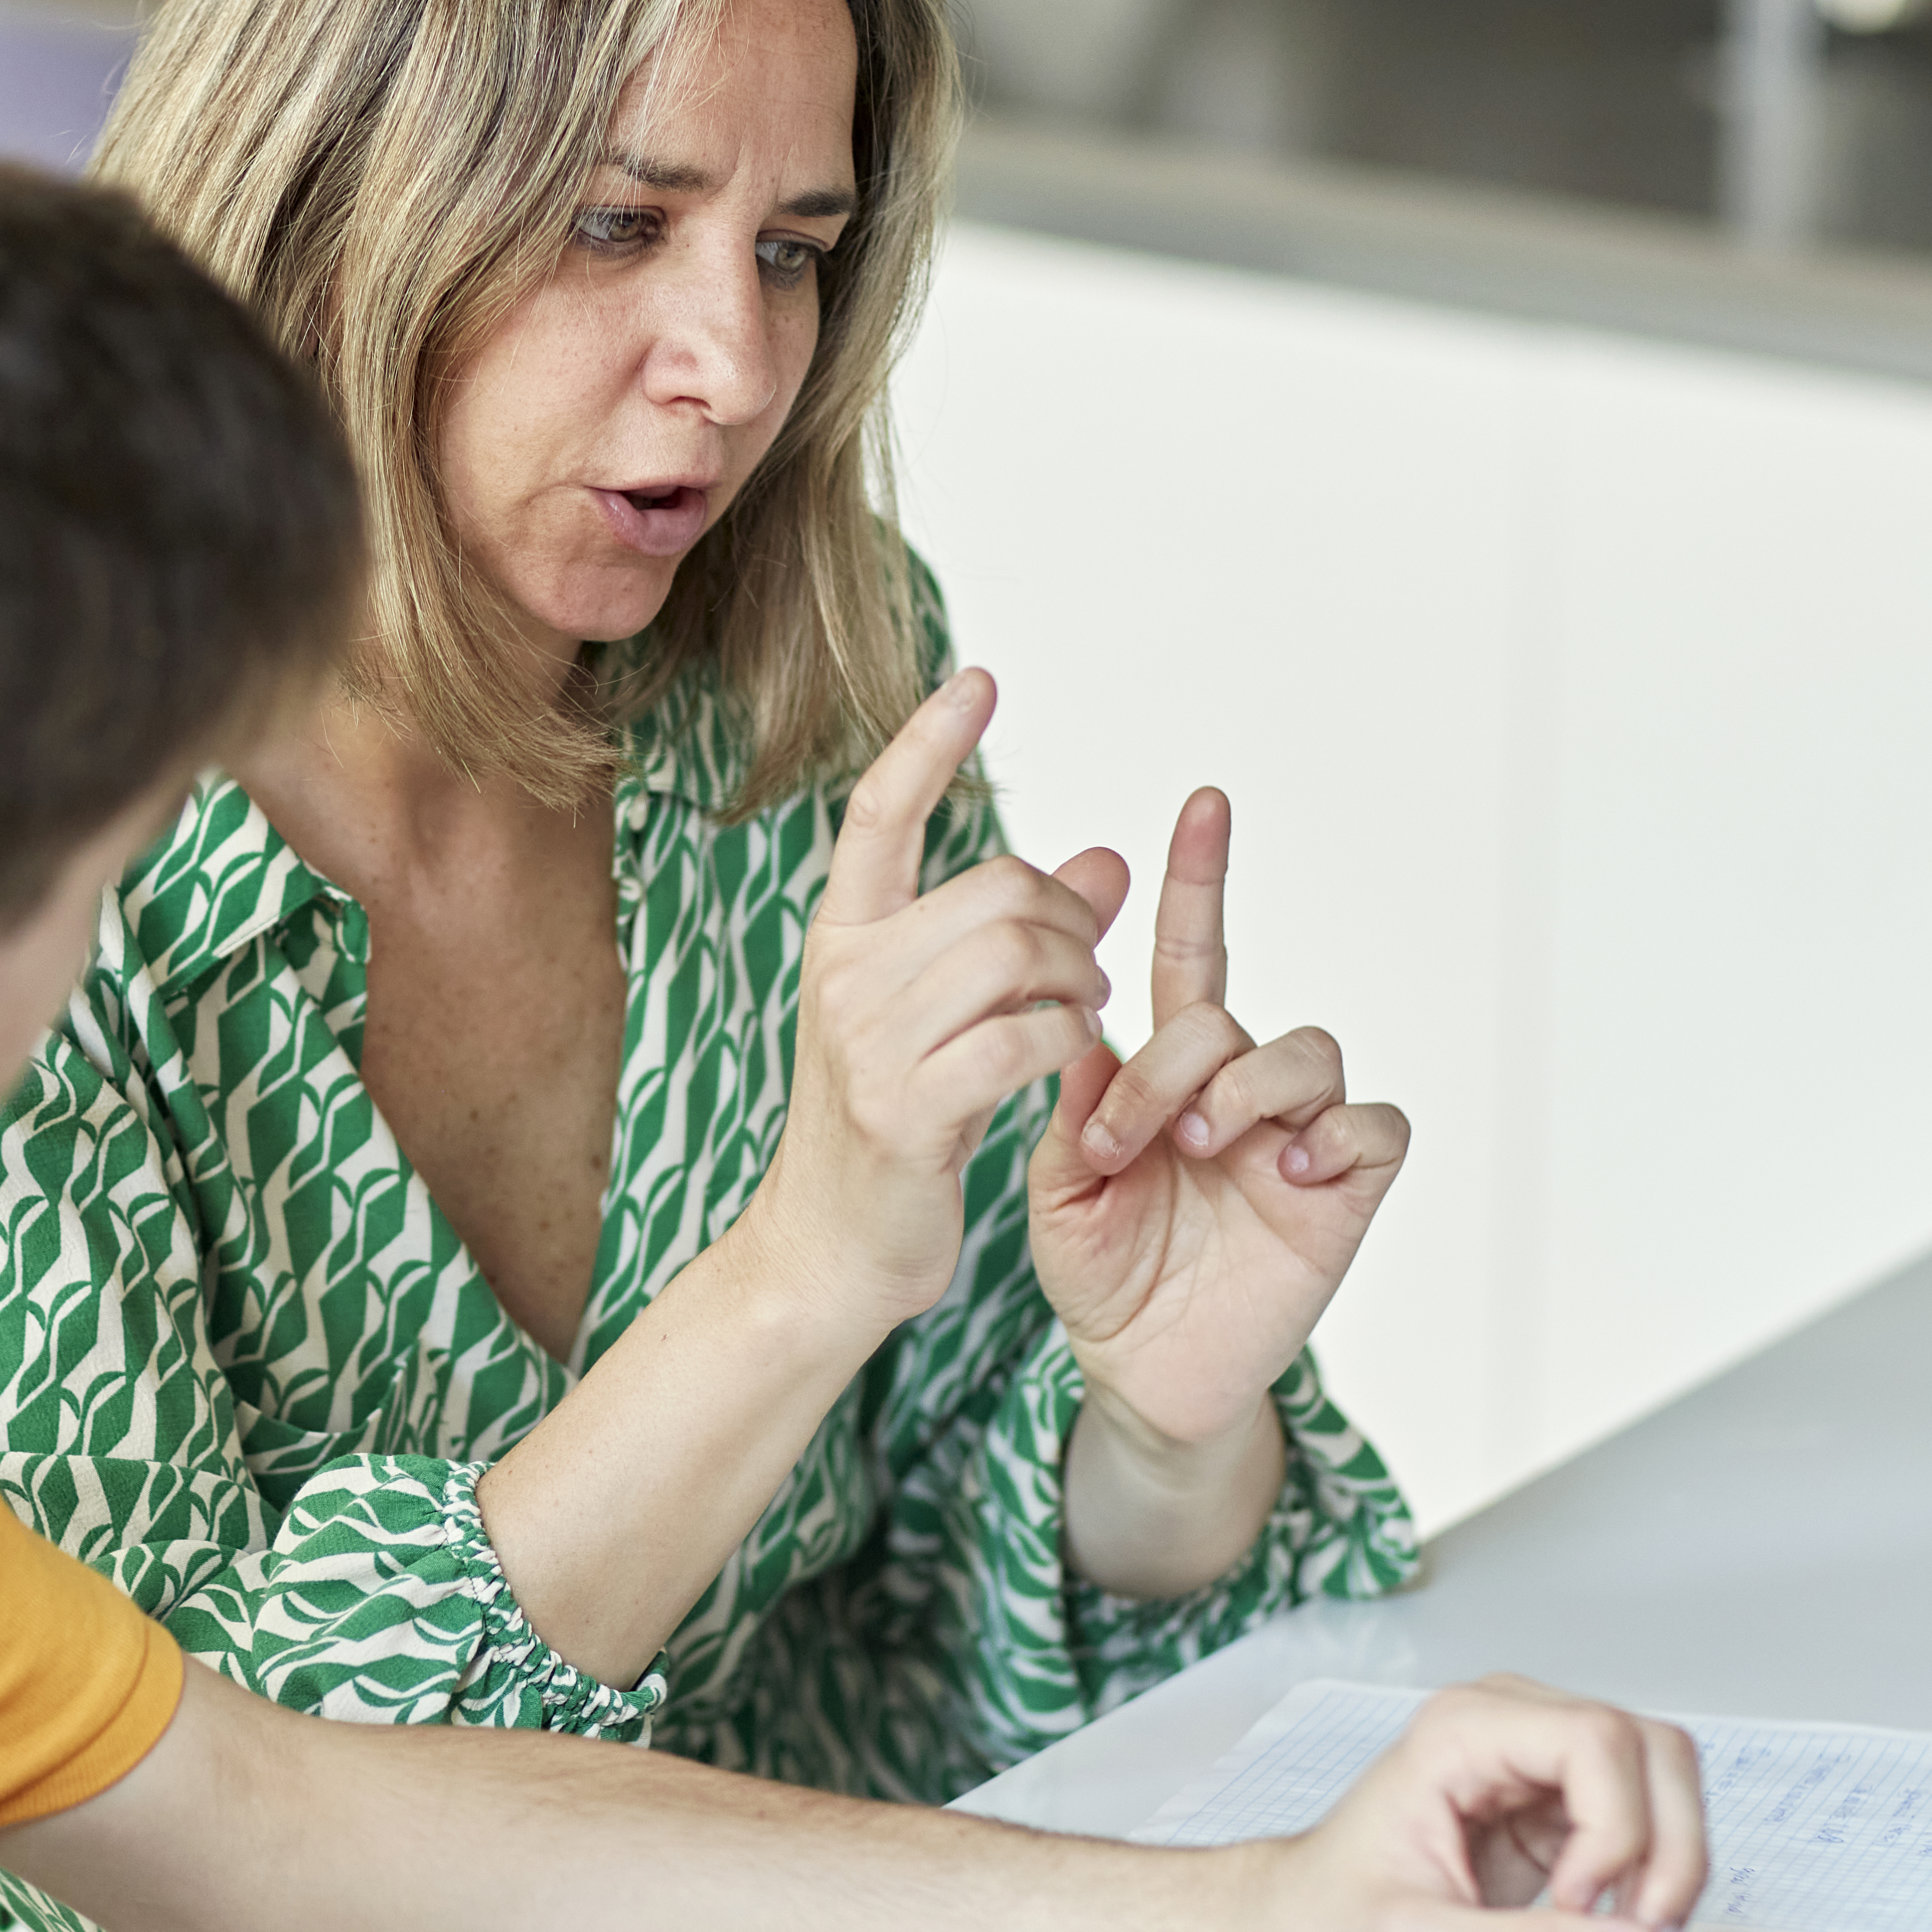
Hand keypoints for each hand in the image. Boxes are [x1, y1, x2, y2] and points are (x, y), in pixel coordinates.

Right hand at [735, 671, 1131, 1345]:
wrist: (825, 1251)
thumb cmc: (891, 1127)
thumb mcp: (941, 1017)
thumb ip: (1018, 935)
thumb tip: (1106, 861)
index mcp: (841, 941)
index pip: (880, 813)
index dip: (930, 742)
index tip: (979, 680)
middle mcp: (844, 978)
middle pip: (989, 887)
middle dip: (1064, 915)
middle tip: (1087, 963)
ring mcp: (869, 1045)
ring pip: (1012, 954)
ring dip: (1076, 977)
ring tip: (1086, 1010)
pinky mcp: (906, 1111)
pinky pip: (1020, 1039)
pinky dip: (1066, 1042)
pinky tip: (1070, 1060)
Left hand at [1034, 787, 1407, 1447]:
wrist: (1140, 1371)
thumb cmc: (1101, 1272)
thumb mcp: (1058, 1189)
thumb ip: (1074, 1109)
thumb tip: (1087, 1037)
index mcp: (1170, 1072)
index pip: (1191, 957)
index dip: (1199, 880)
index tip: (1201, 804)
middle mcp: (1241, 1088)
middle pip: (1226, 1016)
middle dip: (1165, 1069)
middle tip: (1123, 1144)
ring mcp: (1299, 1134)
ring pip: (1303, 1050)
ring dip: (1241, 1091)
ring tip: (1198, 1149)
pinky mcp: (1346, 1186)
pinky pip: (1370, 1125)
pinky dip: (1331, 1135)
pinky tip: (1284, 1170)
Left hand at [1228, 1678, 1710, 1931]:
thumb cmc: (1321, 1924)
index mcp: (1461, 1733)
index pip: (1599, 1739)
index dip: (1617, 1828)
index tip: (1579, 1903)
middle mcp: (1508, 1733)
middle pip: (1653, 1754)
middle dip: (1663, 1856)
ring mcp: (1539, 1772)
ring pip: (1665, 1793)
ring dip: (1665, 1879)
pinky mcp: (1557, 1818)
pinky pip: (1645, 1838)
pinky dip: (1645, 1900)